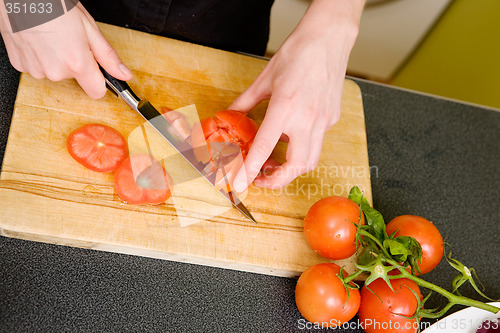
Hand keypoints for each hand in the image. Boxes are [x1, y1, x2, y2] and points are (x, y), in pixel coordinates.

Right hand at [0, 2, 131, 97]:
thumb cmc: (53, 5)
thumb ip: (108, 56)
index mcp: (77, 63)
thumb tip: (124, 74)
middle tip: (70, 40)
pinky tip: (38, 40)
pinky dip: (39, 57)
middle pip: (75, 78)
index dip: (99, 81)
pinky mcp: (20, 66)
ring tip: (51, 37)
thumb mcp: (89, 28)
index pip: (97, 92)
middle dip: (76, 63)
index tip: (98, 72)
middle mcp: (56, 71)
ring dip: (56, 59)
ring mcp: (37, 70)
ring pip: (56, 73)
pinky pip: (38, 67)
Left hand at [231, 0, 364, 191]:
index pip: (264, 148)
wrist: (328, 39)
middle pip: (296, 166)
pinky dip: (302, 148)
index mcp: (285, 108)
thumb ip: (245, 102)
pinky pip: (317, 142)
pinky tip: (291, 137)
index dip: (250, 170)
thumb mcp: (264, 79)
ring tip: (275, 163)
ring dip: (292, 169)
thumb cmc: (298, 53)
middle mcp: (307, 119)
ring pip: (311, 160)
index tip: (241, 185)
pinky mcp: (332, 119)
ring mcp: (323, 121)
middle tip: (261, 178)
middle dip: (277, 180)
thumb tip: (230, 116)